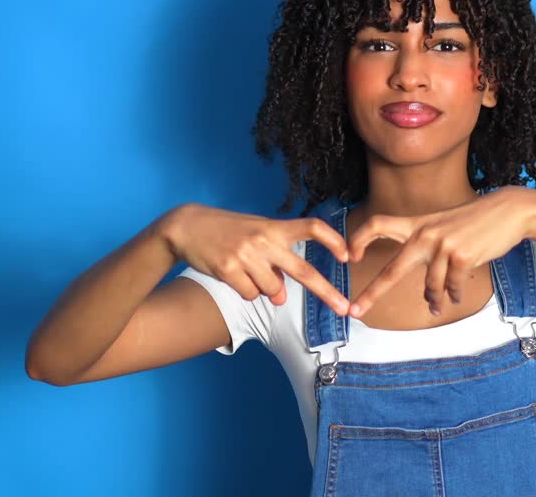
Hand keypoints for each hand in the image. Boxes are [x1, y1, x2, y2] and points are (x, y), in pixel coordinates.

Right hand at [161, 204, 349, 315]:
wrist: (187, 227)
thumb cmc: (229, 231)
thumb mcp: (257, 233)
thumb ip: (275, 261)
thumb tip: (281, 298)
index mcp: (274, 227)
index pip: (312, 227)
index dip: (333, 241)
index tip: (347, 255)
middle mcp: (264, 240)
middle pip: (304, 270)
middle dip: (327, 292)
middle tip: (343, 308)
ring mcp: (246, 256)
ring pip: (273, 291)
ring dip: (268, 291)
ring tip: (250, 273)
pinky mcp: (228, 270)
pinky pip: (251, 295)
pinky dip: (248, 293)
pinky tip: (235, 277)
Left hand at [345, 187, 535, 317]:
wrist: (508, 211)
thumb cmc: (476, 222)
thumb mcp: (444, 226)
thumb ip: (428, 249)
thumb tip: (428, 290)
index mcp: (417, 224)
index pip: (378, 223)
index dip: (359, 238)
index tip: (349, 256)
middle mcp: (425, 234)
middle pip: (392, 268)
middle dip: (372, 293)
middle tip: (355, 311)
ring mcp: (444, 245)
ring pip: (431, 286)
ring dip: (435, 300)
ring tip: (439, 306)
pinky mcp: (463, 256)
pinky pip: (452, 287)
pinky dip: (454, 295)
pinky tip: (456, 297)